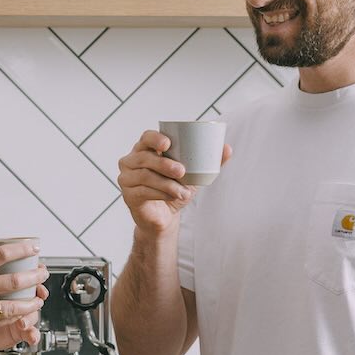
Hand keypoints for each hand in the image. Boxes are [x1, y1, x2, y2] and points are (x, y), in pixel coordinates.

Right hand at [0, 241, 48, 354]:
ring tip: (39, 297)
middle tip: (42, 272)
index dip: (22, 250)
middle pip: (14, 279)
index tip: (34, 248)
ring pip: (14, 304)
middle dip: (34, 275)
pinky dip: (16, 317)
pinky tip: (24, 314)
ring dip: (31, 300)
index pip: (1, 254)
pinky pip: (2, 321)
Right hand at [117, 130, 231, 234]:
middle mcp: (131, 161)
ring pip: (145, 176)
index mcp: (145, 150)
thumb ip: (209, 161)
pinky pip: (144, 191)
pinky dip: (161, 194)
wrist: (164, 217)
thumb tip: (228, 148)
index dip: (155, 138)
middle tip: (182, 171)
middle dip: (164, 163)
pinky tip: (173, 197)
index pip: (146, 137)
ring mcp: (126, 178)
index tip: (168, 143)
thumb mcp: (193, 175)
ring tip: (183, 191)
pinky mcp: (128, 195)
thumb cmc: (174, 189)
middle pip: (144, 157)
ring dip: (166, 183)